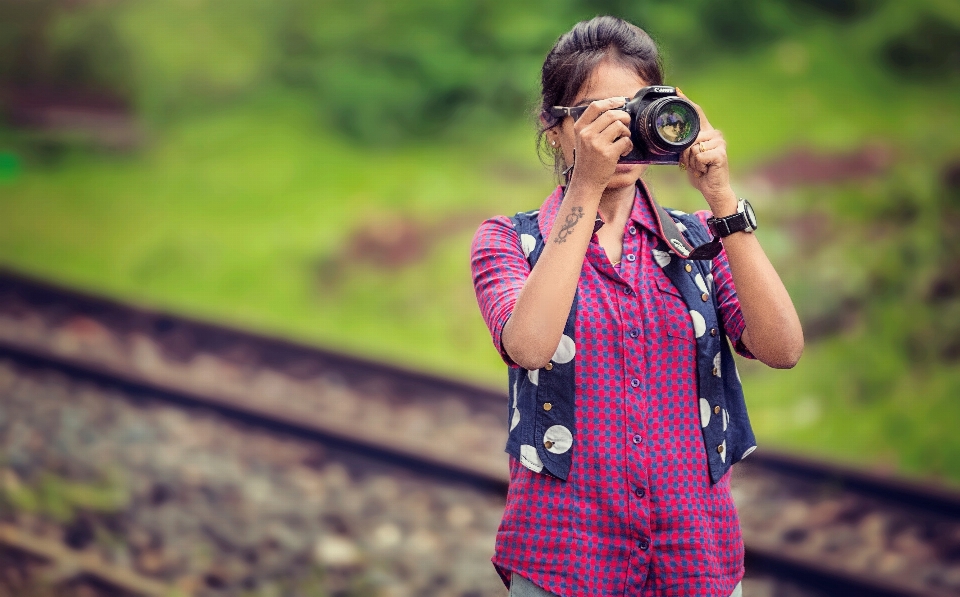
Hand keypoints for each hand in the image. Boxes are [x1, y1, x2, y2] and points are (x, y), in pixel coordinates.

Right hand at [568, 97, 633, 190]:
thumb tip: (615, 109)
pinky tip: (624, 151)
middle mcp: (586, 134)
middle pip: (611, 114)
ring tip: (624, 139)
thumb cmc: (587, 159)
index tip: (620, 101)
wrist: (586, 181)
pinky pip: (625, 141)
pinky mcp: (608, 154)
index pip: (595, 106)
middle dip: (624, 116)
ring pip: (619, 126)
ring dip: (626, 132)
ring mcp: (596, 144)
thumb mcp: (583, 139)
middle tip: (627, 122)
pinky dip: (628, 145)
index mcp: (579, 128)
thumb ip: (593, 125)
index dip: (610, 101)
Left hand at [677, 90, 737, 213]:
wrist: (713, 189)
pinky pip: (698, 156)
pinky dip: (698, 167)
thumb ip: (684, 145)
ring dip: (692, 162)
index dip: (687, 102)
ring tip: (700, 167)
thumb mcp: (689, 157)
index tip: (677, 92)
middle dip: (686, 154)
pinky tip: (705, 169)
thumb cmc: (701, 173)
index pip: (697, 113)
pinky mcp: (720, 153)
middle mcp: (715, 135)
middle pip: (689, 137)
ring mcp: (719, 143)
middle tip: (695, 164)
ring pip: (692, 148)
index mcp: (707, 133)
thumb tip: (672, 139)